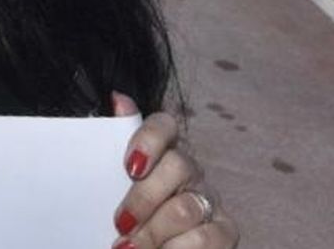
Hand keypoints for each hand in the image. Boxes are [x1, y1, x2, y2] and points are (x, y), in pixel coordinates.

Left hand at [110, 93, 238, 247]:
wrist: (140, 244)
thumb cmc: (124, 210)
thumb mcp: (109, 179)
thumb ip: (110, 142)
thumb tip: (118, 98)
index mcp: (160, 150)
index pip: (163, 125)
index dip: (149, 140)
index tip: (128, 168)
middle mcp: (188, 169)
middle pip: (178, 167)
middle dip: (144, 200)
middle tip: (120, 224)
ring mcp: (209, 198)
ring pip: (188, 208)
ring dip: (154, 232)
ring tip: (127, 248)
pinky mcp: (224, 230)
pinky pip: (209, 237)